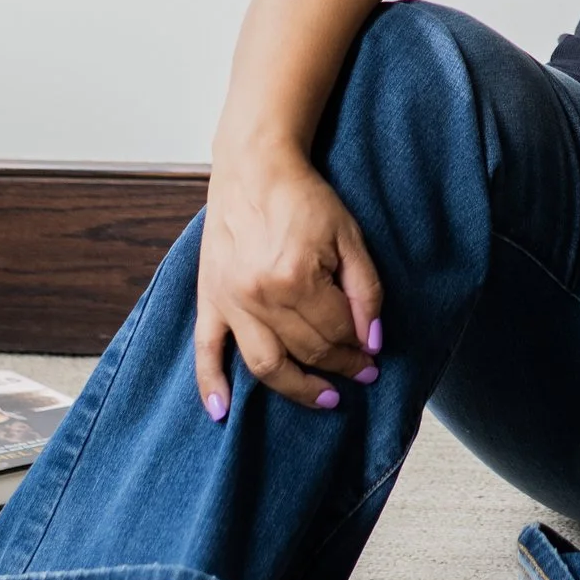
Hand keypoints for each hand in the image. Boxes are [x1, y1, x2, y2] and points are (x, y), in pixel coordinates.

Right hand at [192, 142, 384, 418]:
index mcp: (297, 278)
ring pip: (264, 365)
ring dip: (295, 389)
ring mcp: (230, 301)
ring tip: (323, 397)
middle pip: (306, 351)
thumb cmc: (304, 198)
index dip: (360, 349)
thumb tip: (373, 340)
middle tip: (360, 374)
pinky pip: (205, 351)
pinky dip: (211, 385)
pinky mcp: (209, 299)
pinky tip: (222, 412)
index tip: (374, 357)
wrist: (254, 168)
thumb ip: (365, 290)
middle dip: (339, 367)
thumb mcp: (349, 236)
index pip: (336, 333)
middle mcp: (260, 296)